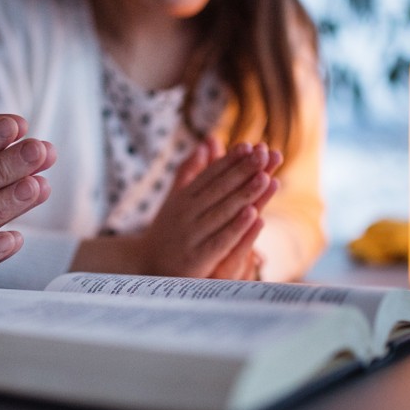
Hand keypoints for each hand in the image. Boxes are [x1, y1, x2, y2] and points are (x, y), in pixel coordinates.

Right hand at [71, 138, 279, 278]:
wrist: (145, 267)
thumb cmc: (166, 230)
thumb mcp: (175, 198)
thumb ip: (190, 171)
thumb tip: (207, 142)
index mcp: (183, 198)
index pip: (210, 175)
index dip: (230, 160)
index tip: (250, 146)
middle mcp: (186, 213)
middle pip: (219, 189)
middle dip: (242, 171)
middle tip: (264, 154)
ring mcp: (191, 235)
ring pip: (222, 211)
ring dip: (244, 194)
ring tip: (264, 177)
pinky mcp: (197, 258)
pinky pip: (220, 240)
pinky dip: (236, 227)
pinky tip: (254, 215)